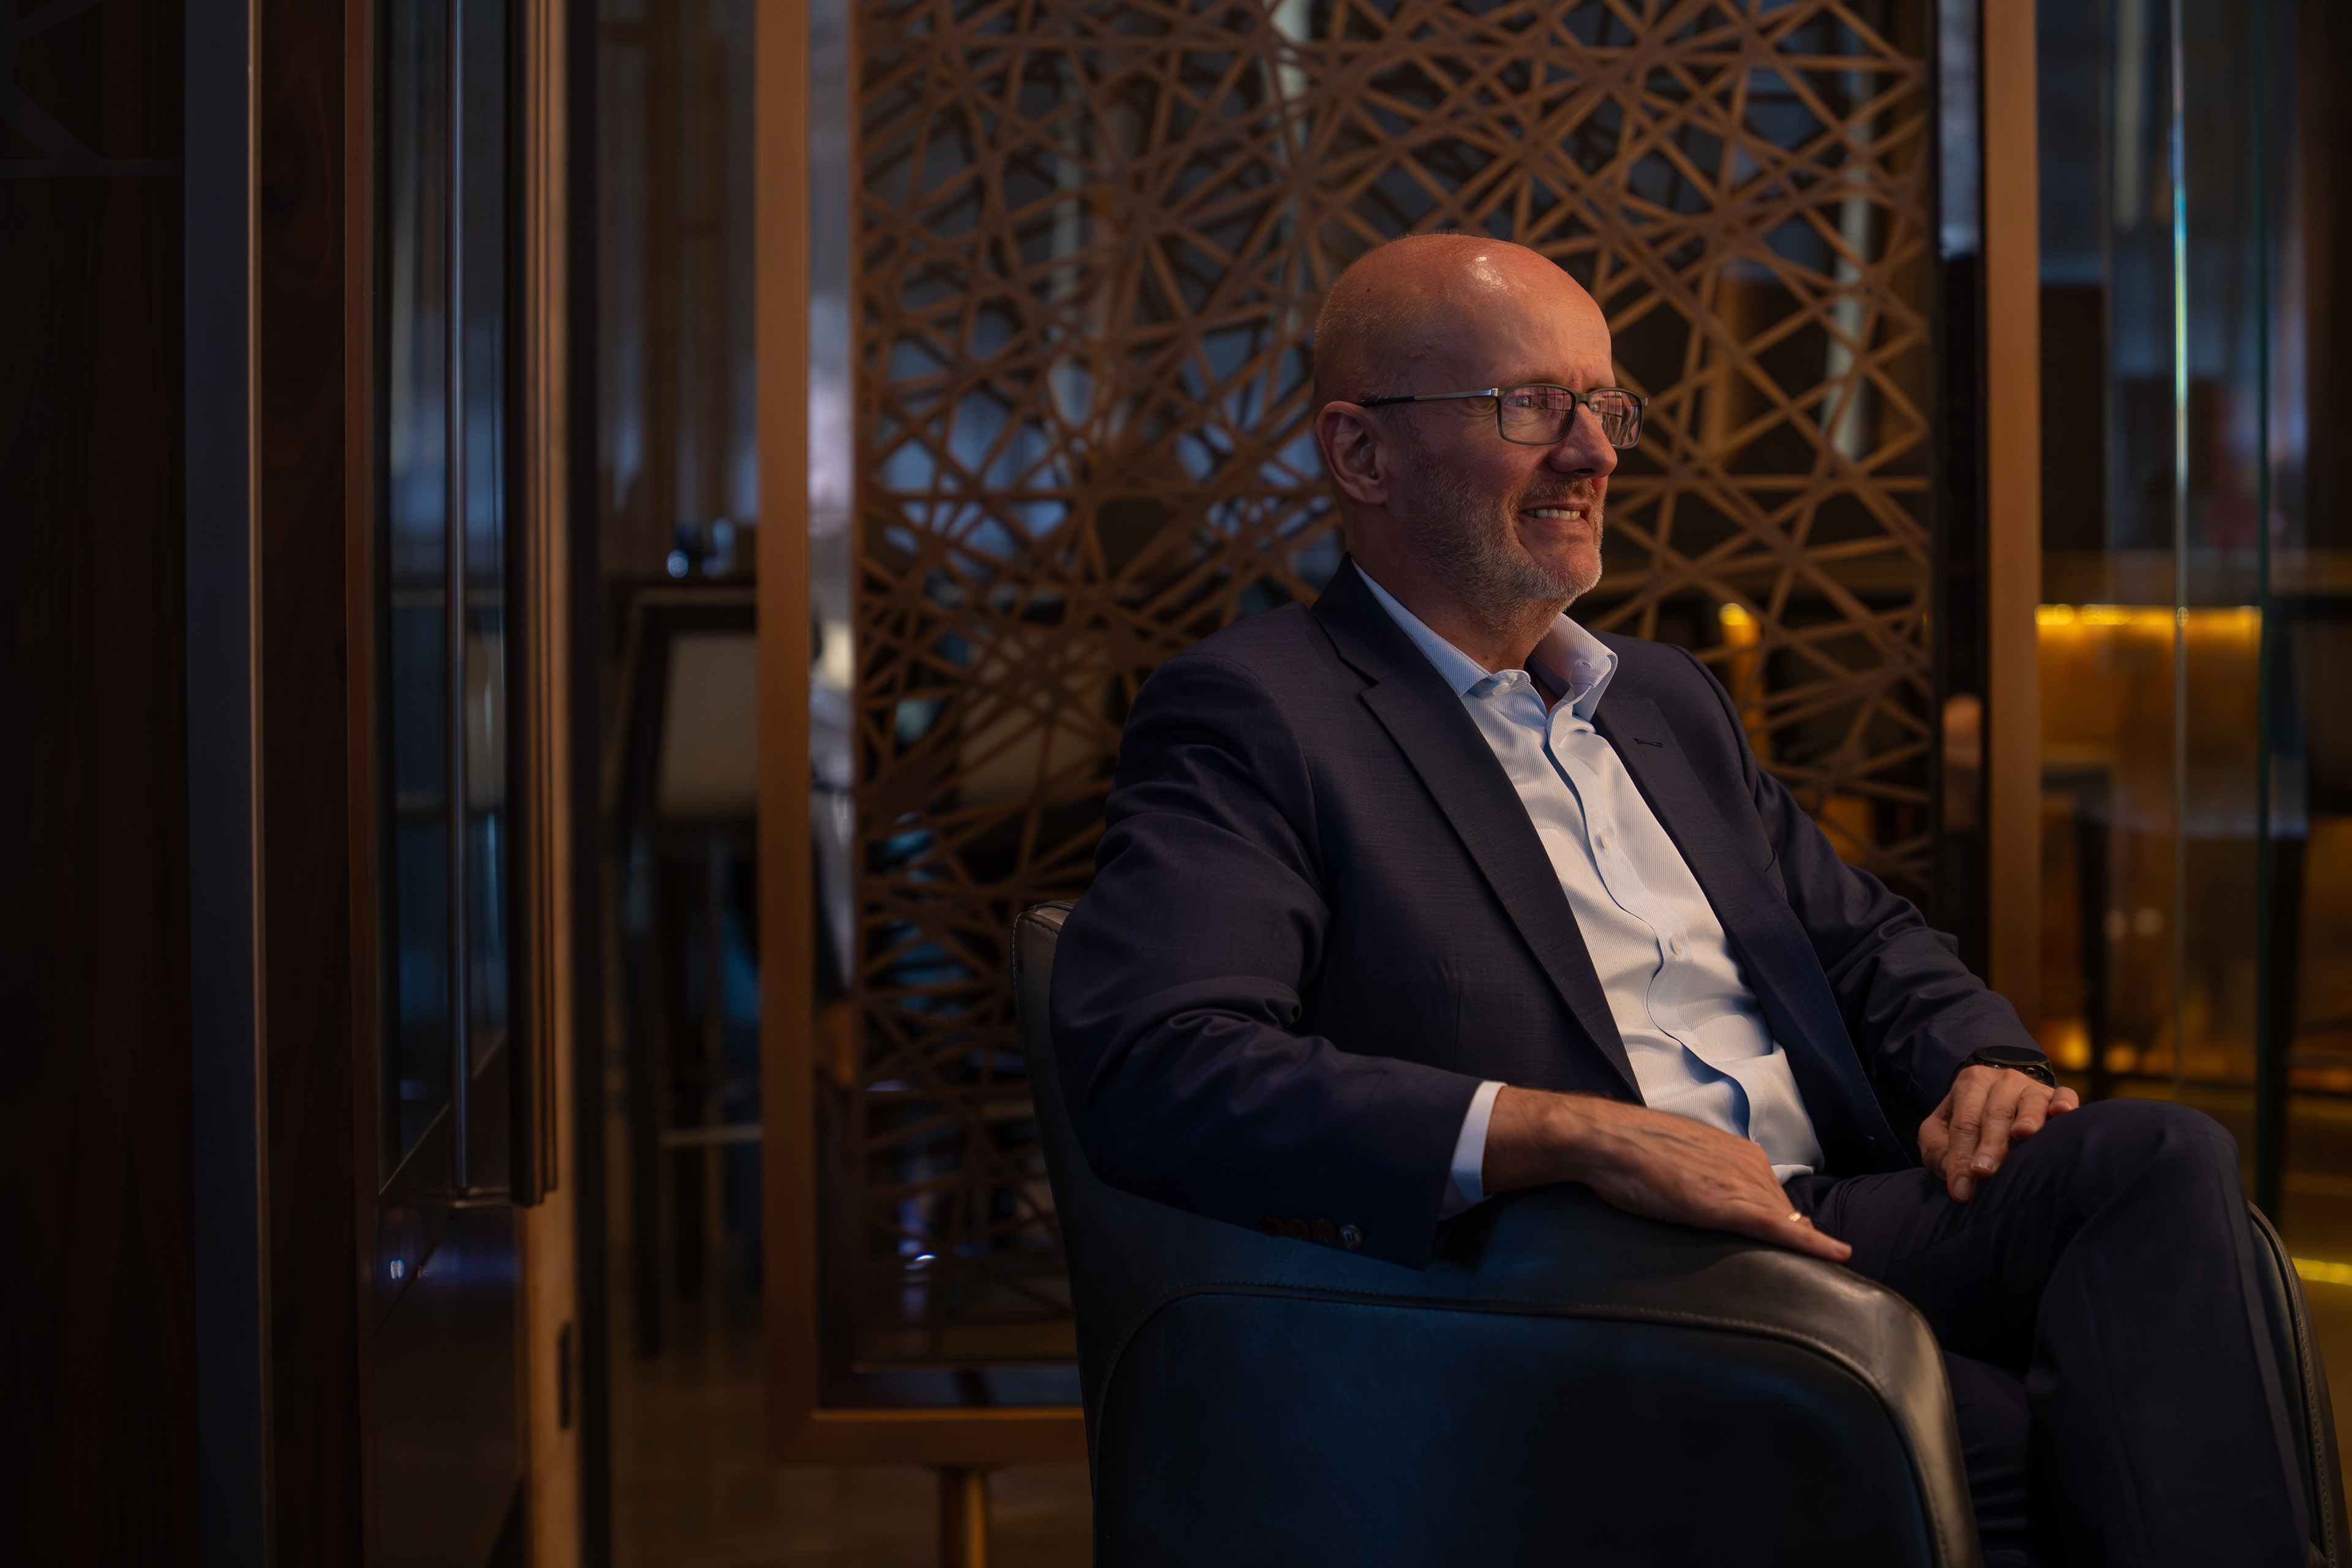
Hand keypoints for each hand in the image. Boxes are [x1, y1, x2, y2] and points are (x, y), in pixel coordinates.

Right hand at [1483, 1086, 1850, 1262]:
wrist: (1608, 1141)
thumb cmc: (1631, 1151)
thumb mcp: (1679, 1159)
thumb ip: (1706, 1175)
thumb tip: (1707, 1195)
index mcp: (1738, 1153)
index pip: (1772, 1194)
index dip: (1780, 1221)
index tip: (1793, 1240)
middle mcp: (1749, 1165)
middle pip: (1782, 1210)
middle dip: (1792, 1236)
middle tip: (1798, 1266)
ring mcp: (1740, 1184)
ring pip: (1785, 1221)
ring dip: (1801, 1244)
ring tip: (1818, 1274)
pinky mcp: (1729, 1207)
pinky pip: (1780, 1227)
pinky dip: (1812, 1243)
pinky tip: (1838, 1254)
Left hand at [1918, 1064, 2079, 1201]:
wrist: (1995, 1100)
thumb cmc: (1966, 1124)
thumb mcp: (1940, 1133)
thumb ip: (1938, 1151)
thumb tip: (1956, 1174)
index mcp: (1970, 1083)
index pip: (1964, 1123)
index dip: (1961, 1157)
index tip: (1962, 1190)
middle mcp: (2003, 1081)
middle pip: (1996, 1114)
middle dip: (1990, 1146)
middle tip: (1984, 1172)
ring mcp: (2032, 1087)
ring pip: (2030, 1103)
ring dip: (2027, 1120)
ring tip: (2023, 1135)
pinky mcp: (2057, 1095)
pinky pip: (2064, 1095)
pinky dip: (2064, 1104)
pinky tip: (2062, 1114)